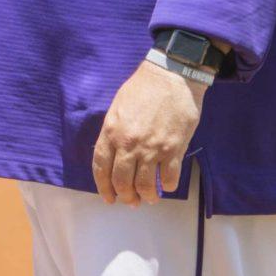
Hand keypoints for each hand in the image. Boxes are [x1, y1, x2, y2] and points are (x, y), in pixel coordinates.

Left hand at [91, 60, 202, 206]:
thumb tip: (113, 155)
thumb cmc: (143, 88)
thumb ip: (113, 133)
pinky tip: (167, 185)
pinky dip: (167, 186)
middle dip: (126, 196)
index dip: (104, 188)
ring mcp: (152, 148)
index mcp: (111, 132)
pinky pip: (169, 178)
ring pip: (145, 185)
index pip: (101, 168)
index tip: (109, 198)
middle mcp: (129, 144)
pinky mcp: (174, 148)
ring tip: (150, 198)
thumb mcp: (117, 108)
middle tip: (131, 201)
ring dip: (147, 196)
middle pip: (122, 181)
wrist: (172, 75)